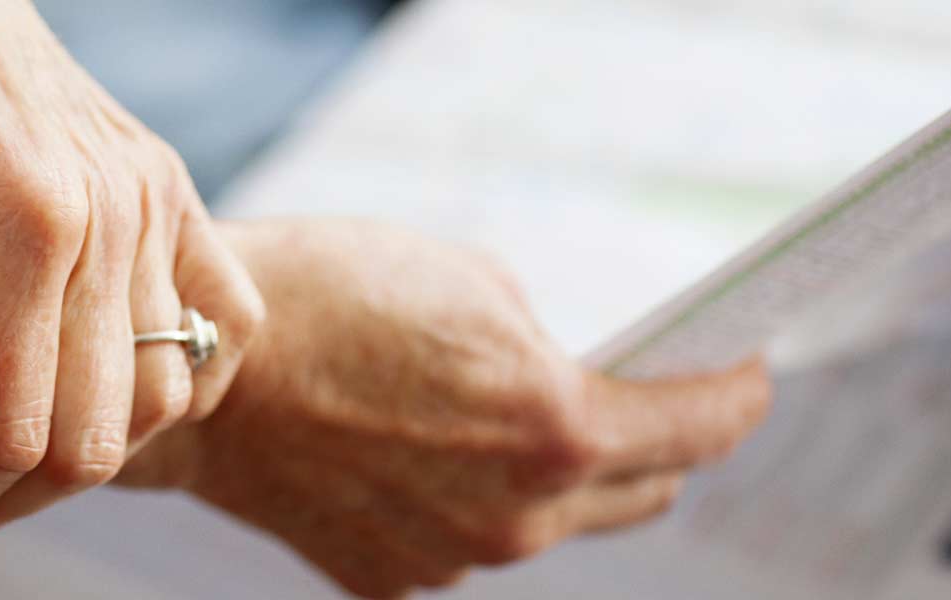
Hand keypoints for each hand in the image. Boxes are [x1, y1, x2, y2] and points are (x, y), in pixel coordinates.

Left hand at [0, 0, 262, 570]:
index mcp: (29, 226)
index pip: (18, 432)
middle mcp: (116, 216)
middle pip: (97, 428)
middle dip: (6, 498)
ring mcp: (155, 200)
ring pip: (163, 388)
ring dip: (83, 445)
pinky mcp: (168, 187)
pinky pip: (222, 316)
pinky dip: (178, 374)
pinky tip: (107, 389)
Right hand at [120, 220, 771, 598]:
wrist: (205, 369)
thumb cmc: (332, 298)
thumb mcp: (475, 281)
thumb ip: (549, 345)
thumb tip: (567, 375)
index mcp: (559, 430)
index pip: (702, 430)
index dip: (737, 396)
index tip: (745, 376)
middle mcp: (519, 517)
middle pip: (644, 494)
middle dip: (659, 441)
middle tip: (645, 393)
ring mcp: (453, 559)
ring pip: (551, 523)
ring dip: (558, 475)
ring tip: (502, 415)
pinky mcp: (392, 578)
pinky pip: (468, 540)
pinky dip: (473, 500)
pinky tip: (427, 450)